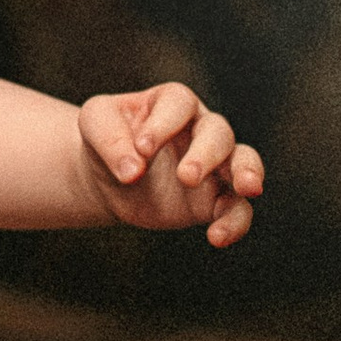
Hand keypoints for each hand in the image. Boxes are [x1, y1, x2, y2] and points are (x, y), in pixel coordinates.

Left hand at [78, 83, 262, 244]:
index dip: (164, 124)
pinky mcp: (213, 200)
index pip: (179, 104)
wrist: (108, 178)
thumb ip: (108, 137)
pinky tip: (217, 237)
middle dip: (206, 153)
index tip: (142, 149)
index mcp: (171, 103)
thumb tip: (133, 171)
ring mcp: (213, 165)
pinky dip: (235, 222)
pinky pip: (237, 209)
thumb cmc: (106, 140)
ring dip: (247, 172)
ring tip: (246, 188)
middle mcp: (200, 129)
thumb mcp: (93, 124)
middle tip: (185, 177)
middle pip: (218, 131)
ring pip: (243, 161)